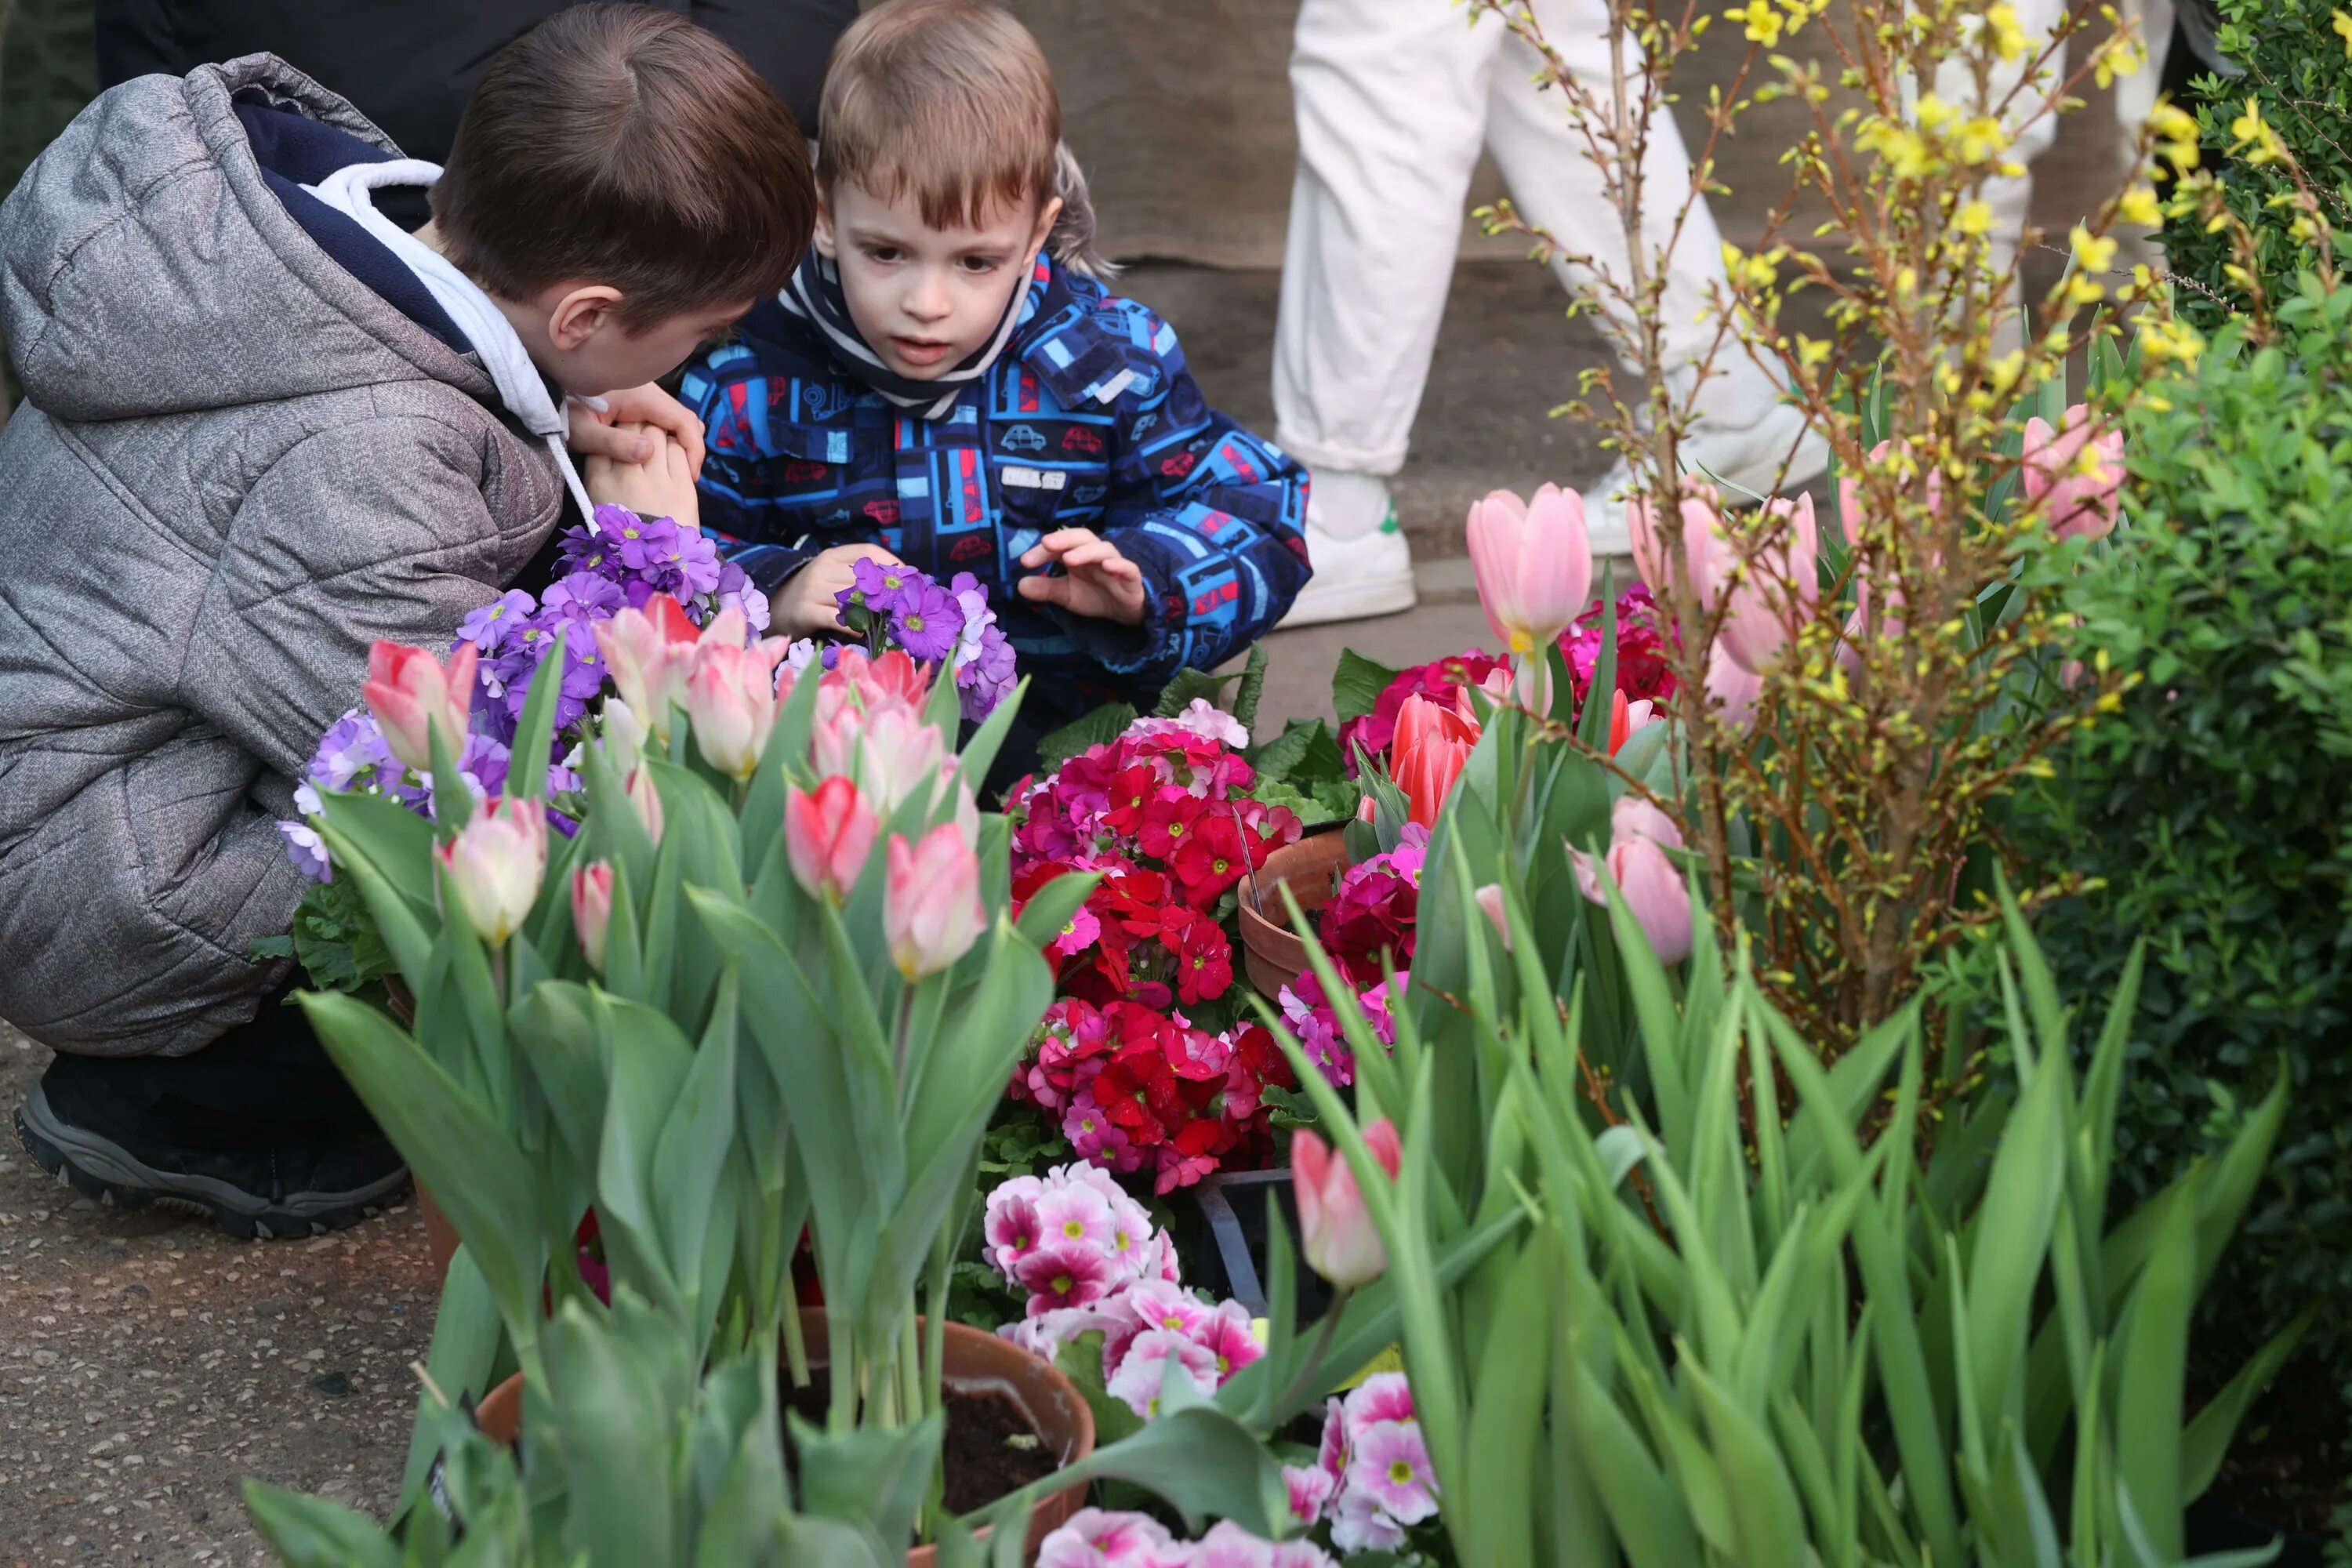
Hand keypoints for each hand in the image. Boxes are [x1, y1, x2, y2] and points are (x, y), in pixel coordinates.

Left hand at [568, 384, 705, 475]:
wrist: (546, 393)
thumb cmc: (562, 411)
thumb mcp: (583, 431)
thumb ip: (613, 443)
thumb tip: (649, 453)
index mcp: (641, 395)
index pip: (684, 420)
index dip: (693, 449)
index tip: (690, 477)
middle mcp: (649, 391)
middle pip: (685, 419)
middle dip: (690, 449)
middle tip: (686, 478)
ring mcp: (644, 396)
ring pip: (676, 420)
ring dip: (680, 445)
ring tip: (677, 471)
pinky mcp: (638, 403)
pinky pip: (664, 421)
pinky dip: (669, 439)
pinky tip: (660, 458)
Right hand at [582, 422, 699, 528]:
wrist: (655, 561)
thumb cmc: (624, 530)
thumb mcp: (599, 498)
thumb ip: (603, 466)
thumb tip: (618, 437)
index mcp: (599, 478)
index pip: (606, 434)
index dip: (617, 429)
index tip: (623, 435)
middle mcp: (626, 473)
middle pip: (633, 426)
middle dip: (640, 424)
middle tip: (644, 435)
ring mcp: (656, 478)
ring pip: (658, 432)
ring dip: (660, 433)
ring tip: (659, 446)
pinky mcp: (682, 485)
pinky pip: (680, 449)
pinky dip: (678, 446)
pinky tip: (675, 456)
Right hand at [772, 541, 906, 639]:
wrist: (778, 609)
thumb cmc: (815, 594)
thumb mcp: (834, 576)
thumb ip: (859, 576)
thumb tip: (899, 582)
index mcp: (832, 556)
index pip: (866, 551)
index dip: (890, 562)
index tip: (909, 577)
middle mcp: (821, 569)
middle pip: (862, 577)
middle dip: (886, 592)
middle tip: (904, 605)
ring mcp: (812, 590)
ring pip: (851, 598)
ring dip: (872, 611)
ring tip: (889, 621)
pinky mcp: (806, 611)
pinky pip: (836, 618)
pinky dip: (854, 626)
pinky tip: (864, 633)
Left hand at [1016, 529, 1146, 624]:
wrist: (1124, 611)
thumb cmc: (1095, 596)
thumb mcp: (1066, 595)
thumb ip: (1045, 589)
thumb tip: (1020, 585)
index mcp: (1078, 555)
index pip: (1059, 545)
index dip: (1042, 551)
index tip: (1025, 562)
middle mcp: (1095, 555)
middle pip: (1082, 538)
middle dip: (1065, 539)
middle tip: (1046, 543)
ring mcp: (1114, 564)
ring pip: (1103, 549)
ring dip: (1086, 551)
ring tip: (1070, 558)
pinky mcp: (1131, 578)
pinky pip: (1128, 568)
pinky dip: (1119, 565)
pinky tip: (1108, 566)